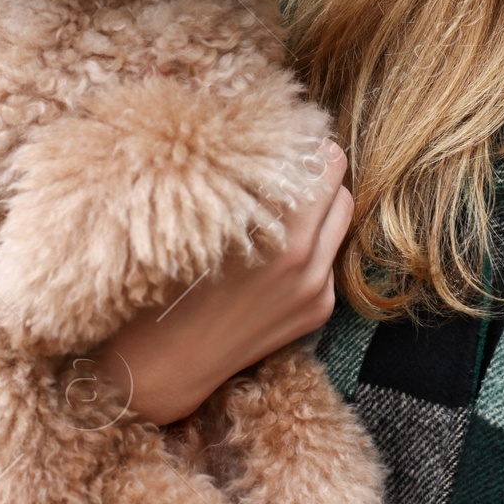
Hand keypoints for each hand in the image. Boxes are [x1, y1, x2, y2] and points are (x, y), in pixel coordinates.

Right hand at [95, 139, 353, 425]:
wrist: (166, 365)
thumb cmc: (163, 285)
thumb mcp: (197, 222)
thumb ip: (239, 182)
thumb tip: (256, 139)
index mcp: (280, 234)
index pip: (324, 164)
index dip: (307, 146)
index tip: (289, 140)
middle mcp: (307, 262)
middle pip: (340, 189)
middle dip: (318, 175)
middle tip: (287, 167)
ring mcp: (316, 290)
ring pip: (340, 223)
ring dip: (319, 209)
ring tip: (282, 207)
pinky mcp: (317, 311)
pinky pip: (328, 260)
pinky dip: (312, 248)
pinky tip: (273, 254)